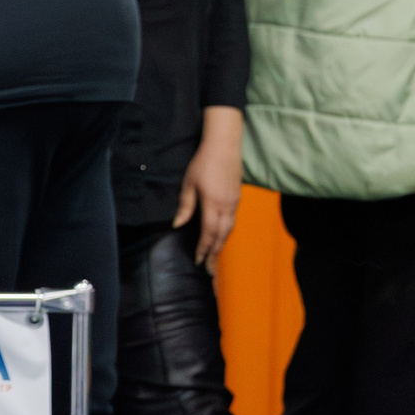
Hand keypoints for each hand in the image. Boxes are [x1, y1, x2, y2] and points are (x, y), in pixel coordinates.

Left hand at [174, 107, 243, 264]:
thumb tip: (178, 225)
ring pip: (229, 230)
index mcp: (213, 204)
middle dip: (214, 253)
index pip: (208, 233)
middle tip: (208, 268)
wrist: (225, 146)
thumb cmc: (203, 163)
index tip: (198, 261)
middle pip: (221, 236)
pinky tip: (221, 238)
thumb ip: (185, 206)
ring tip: (214, 257)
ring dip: (221, 245)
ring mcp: (234, 203)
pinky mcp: (237, 198)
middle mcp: (227, 207)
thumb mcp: (189, 184)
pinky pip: (232, 222)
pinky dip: (226, 234)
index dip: (203, 248)